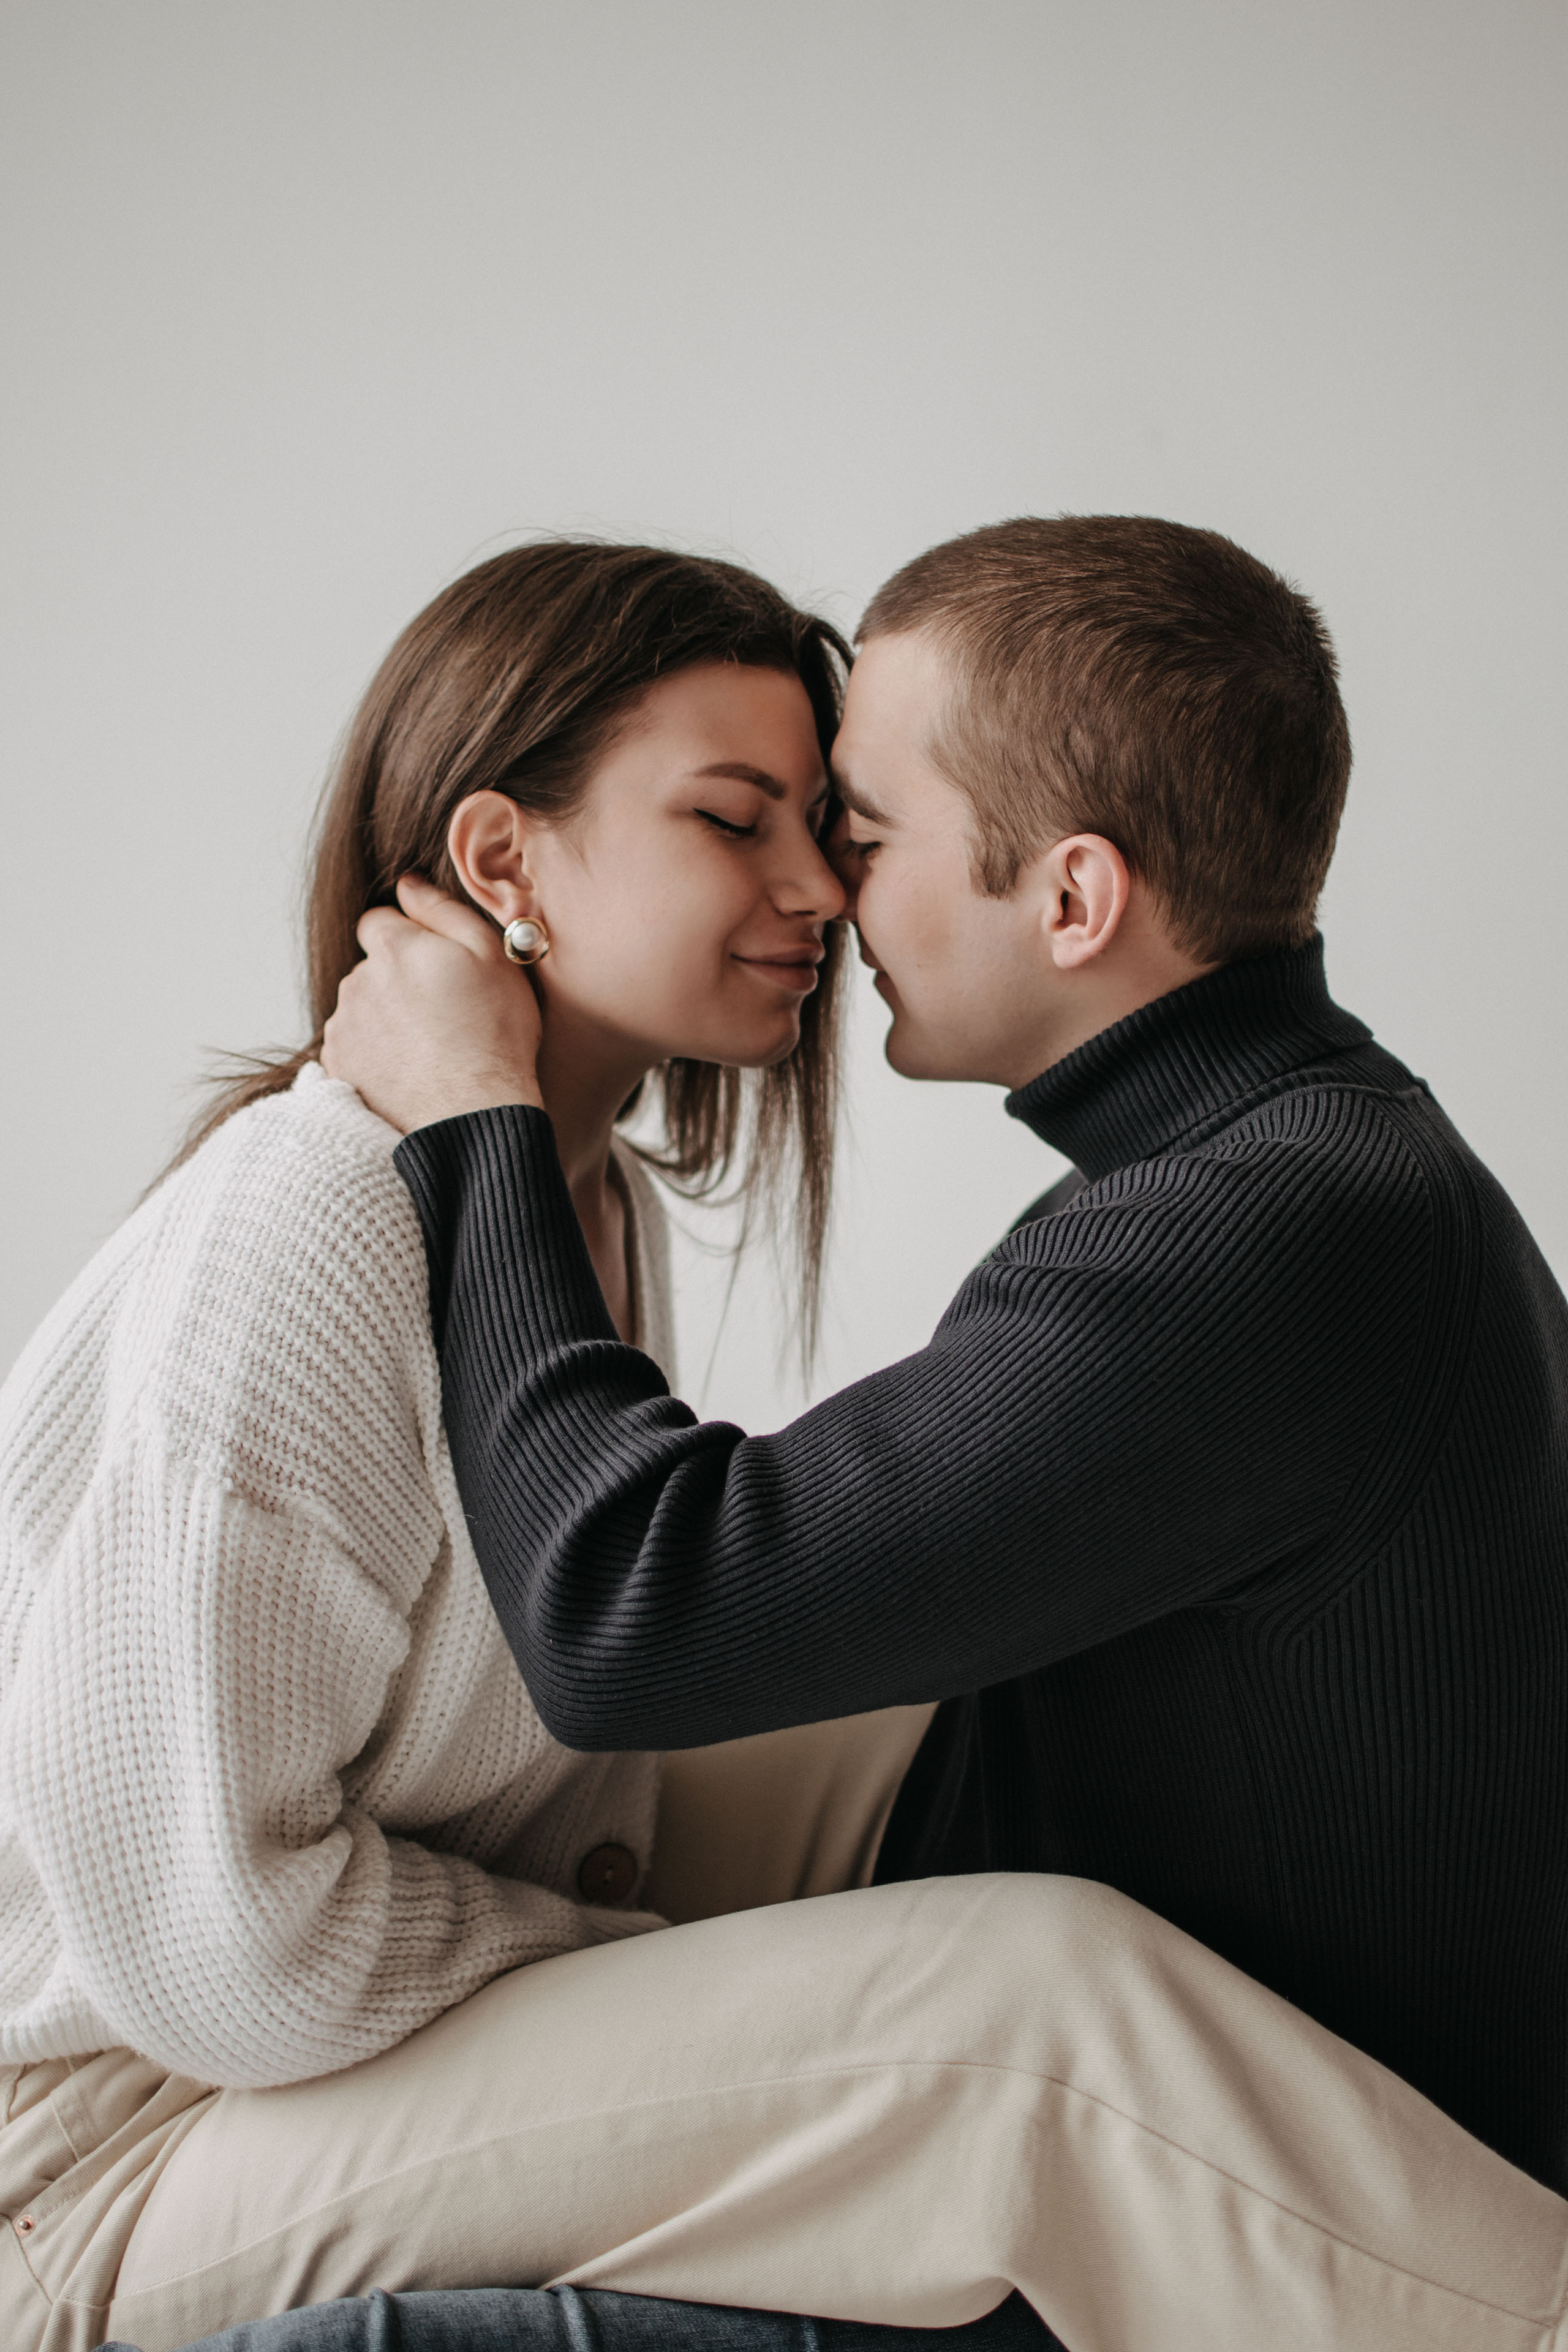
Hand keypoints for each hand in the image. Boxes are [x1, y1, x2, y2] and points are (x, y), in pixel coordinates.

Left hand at [322, 876, 545, 1133]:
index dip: (410, 939)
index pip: (380, 921)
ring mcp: (343, 1028)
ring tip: (428, 1048)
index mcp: (391, 947)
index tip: (438, 968)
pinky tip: (410, 1070)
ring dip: (385, 1018)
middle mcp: (356, 982)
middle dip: (397, 980)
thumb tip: (407, 884)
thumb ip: (442, 910)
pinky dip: (375, 1055)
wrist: (472, 1116)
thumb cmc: (495, 1034)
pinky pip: (353, 1048)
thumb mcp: (490, 956)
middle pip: (371, 968)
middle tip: (442, 1013)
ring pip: (361, 1008)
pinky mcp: (337, 1068)